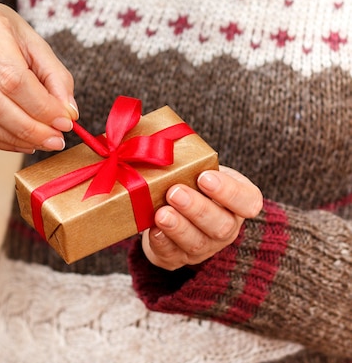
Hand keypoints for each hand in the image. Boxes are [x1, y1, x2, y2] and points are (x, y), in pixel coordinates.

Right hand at [0, 0, 77, 152]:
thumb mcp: (29, 41)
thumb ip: (54, 76)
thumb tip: (68, 114)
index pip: (13, 78)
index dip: (41, 107)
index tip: (64, 124)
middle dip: (29, 129)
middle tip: (53, 140)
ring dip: (11, 139)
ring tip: (36, 142)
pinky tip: (13, 140)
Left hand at [141, 166, 262, 270]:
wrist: (169, 206)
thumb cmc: (188, 179)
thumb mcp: (198, 167)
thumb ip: (192, 160)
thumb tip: (162, 143)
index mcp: (238, 202)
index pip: (248, 202)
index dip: (229, 192)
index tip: (205, 177)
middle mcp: (226, 228)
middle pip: (220, 226)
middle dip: (197, 209)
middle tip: (175, 192)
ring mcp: (204, 247)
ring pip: (196, 243)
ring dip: (178, 228)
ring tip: (161, 213)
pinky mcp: (178, 258)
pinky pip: (172, 255)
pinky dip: (162, 243)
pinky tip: (153, 230)